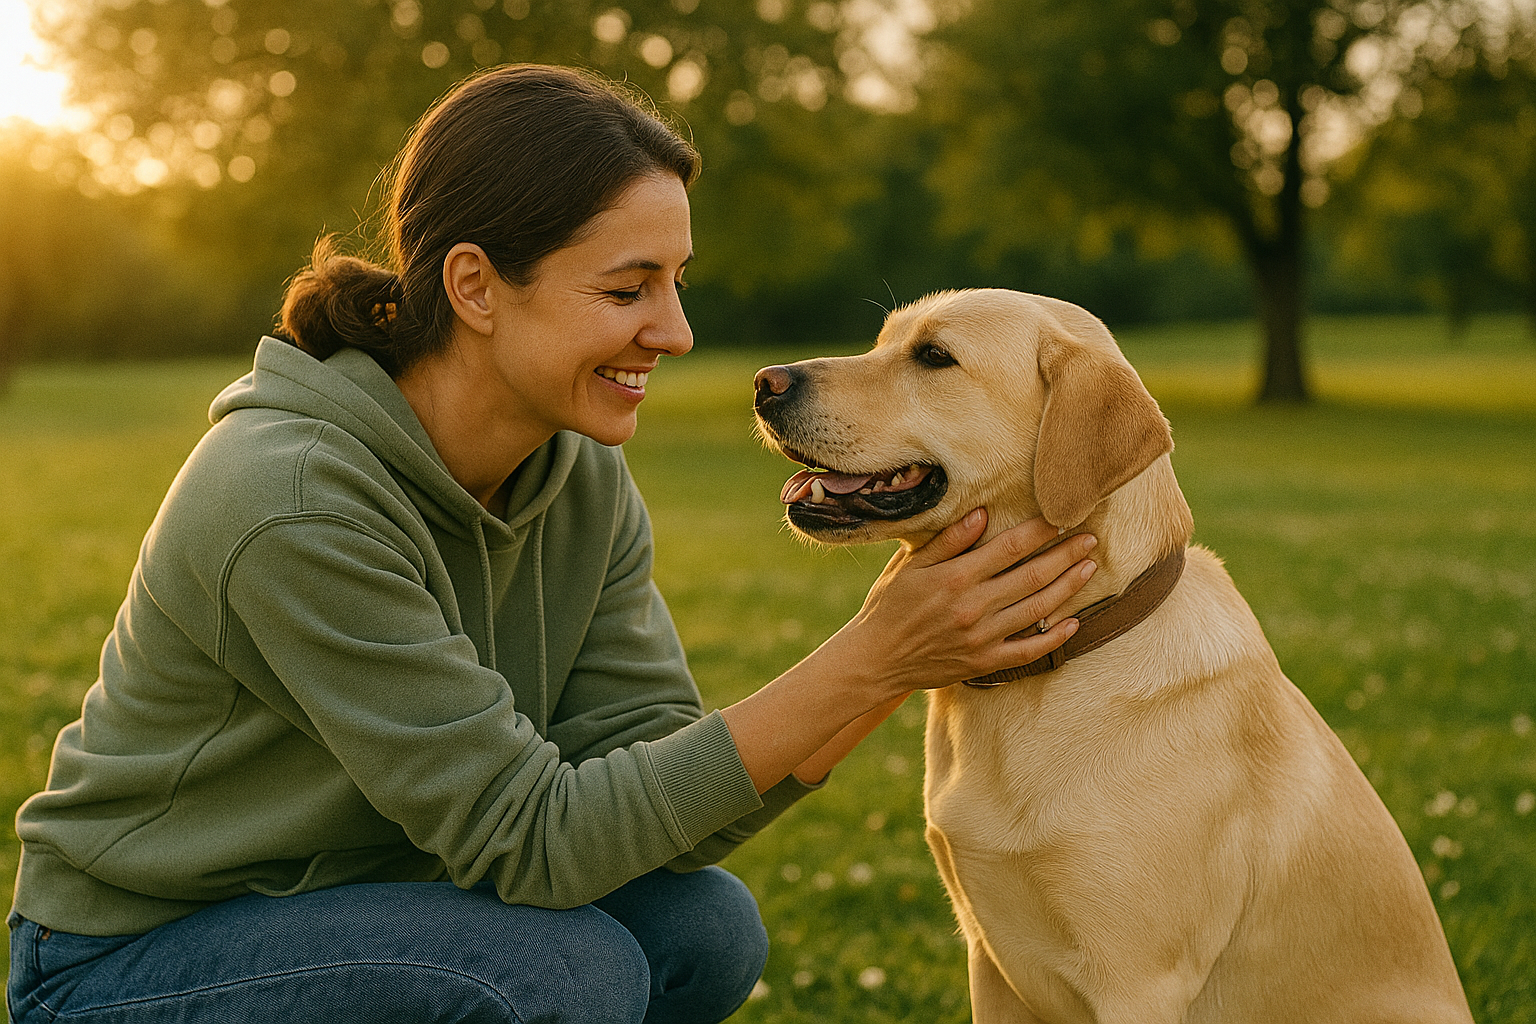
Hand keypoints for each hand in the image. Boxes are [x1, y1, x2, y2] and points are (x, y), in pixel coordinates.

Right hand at [830, 510, 1096, 697]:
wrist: (875, 659)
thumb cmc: (889, 606)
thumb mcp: (910, 565)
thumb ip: (948, 540)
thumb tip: (982, 513)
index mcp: (955, 577)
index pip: (1010, 546)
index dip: (1041, 531)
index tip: (1063, 516)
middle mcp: (973, 606)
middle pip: (1033, 575)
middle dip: (1066, 555)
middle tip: (1092, 538)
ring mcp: (982, 637)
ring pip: (1038, 609)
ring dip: (1068, 588)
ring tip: (1090, 568)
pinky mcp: (985, 662)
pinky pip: (1029, 651)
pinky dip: (1054, 638)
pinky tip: (1074, 623)